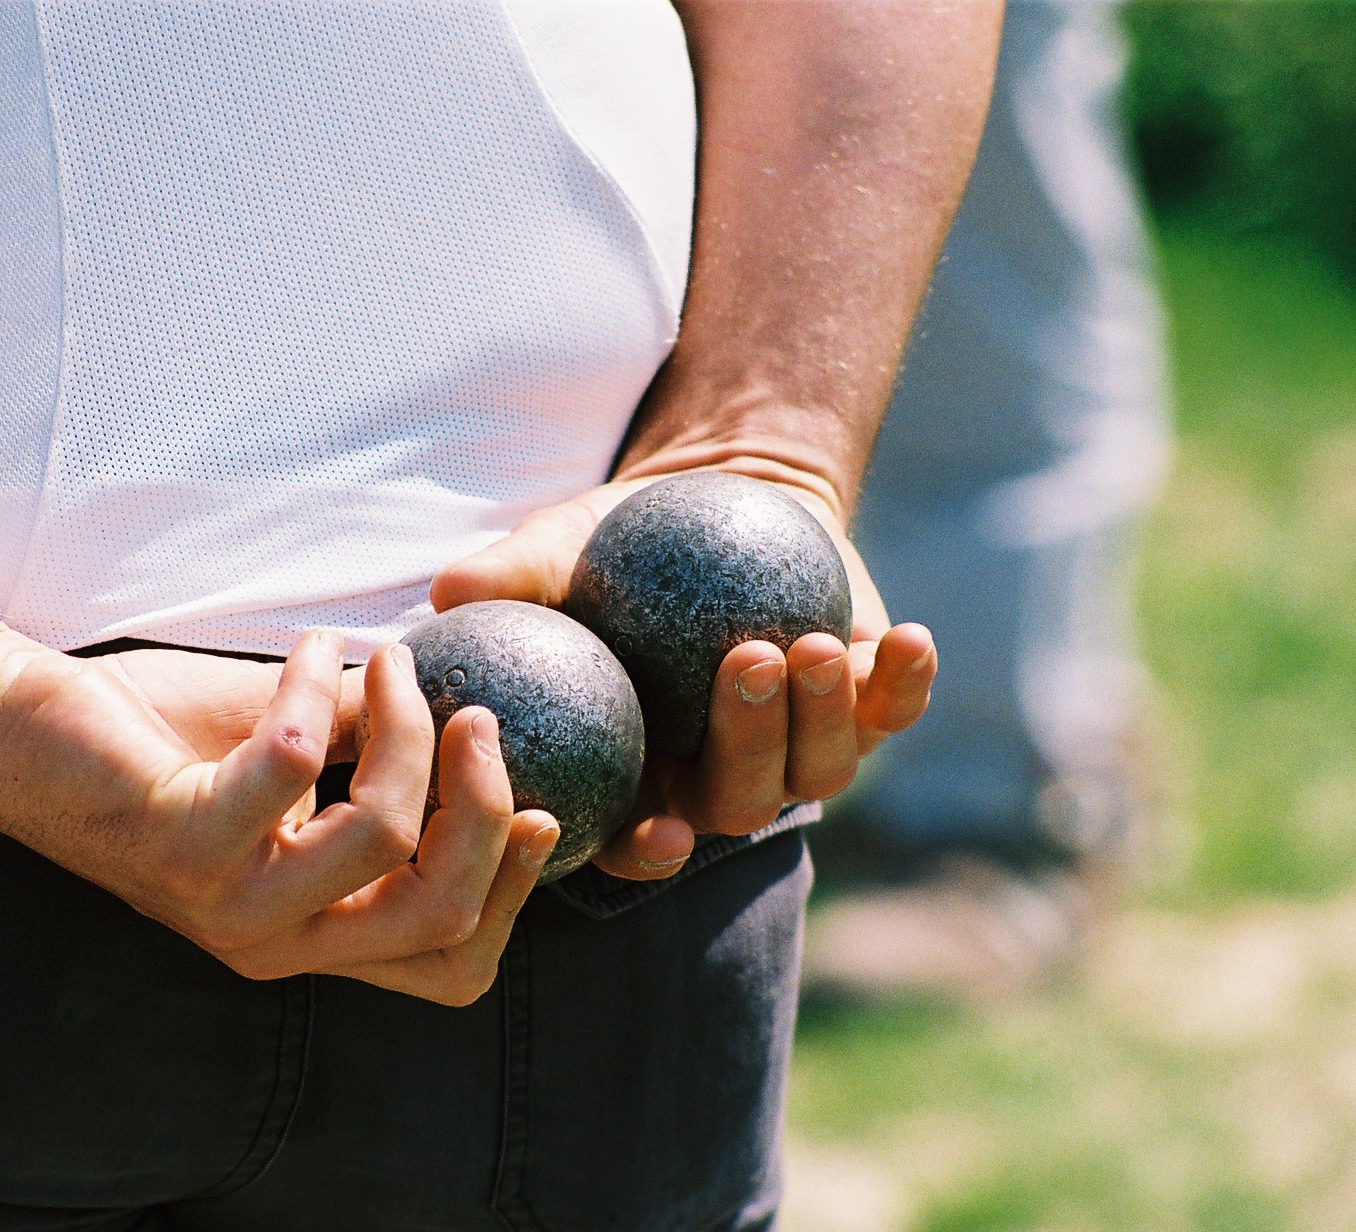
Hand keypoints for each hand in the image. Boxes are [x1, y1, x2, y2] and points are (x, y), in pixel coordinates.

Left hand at [0, 632, 558, 1003]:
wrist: (21, 725)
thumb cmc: (161, 739)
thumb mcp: (300, 748)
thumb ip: (384, 748)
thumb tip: (484, 707)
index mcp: (313, 932)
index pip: (452, 963)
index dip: (512, 891)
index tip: (539, 803)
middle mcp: (276, 943)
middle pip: (443, 916)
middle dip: (485, 806)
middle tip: (475, 717)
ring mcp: (229, 904)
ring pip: (385, 838)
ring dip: (407, 726)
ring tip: (386, 661)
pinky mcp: (184, 845)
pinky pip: (298, 765)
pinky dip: (319, 688)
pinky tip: (309, 652)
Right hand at [428, 471, 935, 879]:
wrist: (716, 498)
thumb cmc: (616, 541)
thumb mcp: (556, 550)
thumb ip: (511, 577)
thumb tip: (448, 590)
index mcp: (641, 774)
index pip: (634, 840)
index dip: (645, 855)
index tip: (654, 833)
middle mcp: (721, 777)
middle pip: (739, 804)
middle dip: (747, 747)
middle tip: (741, 662)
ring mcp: (800, 746)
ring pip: (819, 769)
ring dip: (822, 717)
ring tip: (814, 645)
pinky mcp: (867, 704)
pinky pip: (893, 709)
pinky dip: (906, 682)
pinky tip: (907, 637)